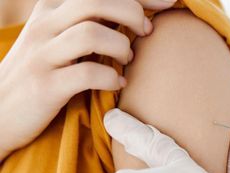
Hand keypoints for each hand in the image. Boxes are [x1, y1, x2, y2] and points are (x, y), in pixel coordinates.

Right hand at [0, 0, 176, 160]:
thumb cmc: (40, 73)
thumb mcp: (57, 39)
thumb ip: (88, 24)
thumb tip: (133, 17)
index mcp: (51, 10)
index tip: (167, 2)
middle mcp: (45, 26)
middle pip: (95, 1)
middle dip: (132, 13)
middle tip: (146, 32)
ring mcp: (43, 55)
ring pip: (91, 33)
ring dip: (121, 46)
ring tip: (126, 61)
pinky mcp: (46, 86)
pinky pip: (86, 73)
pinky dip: (111, 78)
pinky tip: (117, 83)